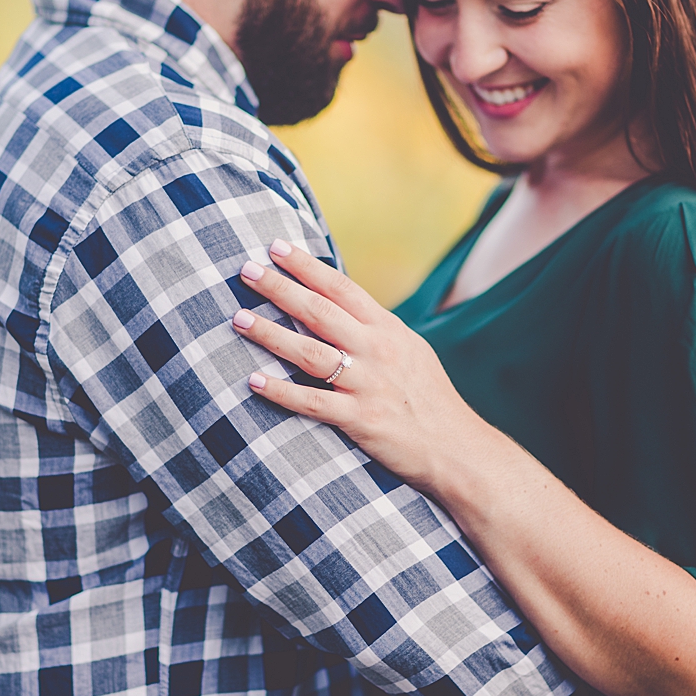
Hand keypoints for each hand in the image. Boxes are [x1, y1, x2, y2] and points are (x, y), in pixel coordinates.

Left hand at [234, 240, 481, 494]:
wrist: (457, 448)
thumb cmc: (429, 397)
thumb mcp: (410, 349)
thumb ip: (375, 327)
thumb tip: (340, 302)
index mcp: (387, 329)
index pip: (341, 287)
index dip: (307, 265)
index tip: (276, 247)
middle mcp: (376, 350)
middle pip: (319, 311)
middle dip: (280, 288)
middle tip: (246, 270)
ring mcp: (368, 384)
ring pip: (310, 353)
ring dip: (271, 334)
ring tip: (239, 319)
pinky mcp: (361, 420)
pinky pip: (313, 403)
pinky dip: (282, 392)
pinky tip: (254, 381)